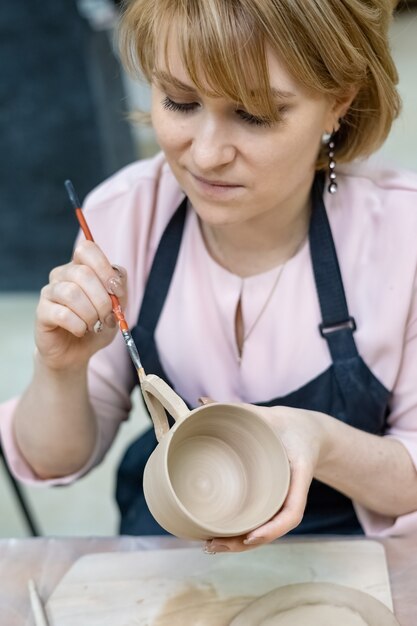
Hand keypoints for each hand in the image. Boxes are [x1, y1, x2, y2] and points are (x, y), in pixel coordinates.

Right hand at [35, 239, 127, 370]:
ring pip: (72, 293)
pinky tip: (80, 331)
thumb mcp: (117, 306)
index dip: (104, 268)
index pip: (87, 248)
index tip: (116, 291)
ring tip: (93, 325)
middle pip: (83, 273)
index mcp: (81, 266)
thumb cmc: (97, 324)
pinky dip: (78, 326)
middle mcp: (62, 274)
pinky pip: (62, 314)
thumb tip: (116, 280)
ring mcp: (50, 291)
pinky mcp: (42, 311)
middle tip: (107, 317)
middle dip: (102, 299)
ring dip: (90, 314)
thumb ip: (120, 288)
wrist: (78, 351)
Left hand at [204, 404, 328, 553]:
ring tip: (209, 545)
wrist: (309, 432)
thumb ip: (239, 409)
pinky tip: (220, 536)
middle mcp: (292, 493)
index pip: (291, 513)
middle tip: (211, 543)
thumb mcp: (270, 415)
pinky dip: (241, 532)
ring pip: (264, 530)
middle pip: (272, 529)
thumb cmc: (290, 426)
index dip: (270, 529)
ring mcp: (282, 499)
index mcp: (299, 475)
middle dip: (243, 542)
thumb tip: (202, 401)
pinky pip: (260, 521)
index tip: (249, 536)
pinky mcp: (273, 499)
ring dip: (238, 543)